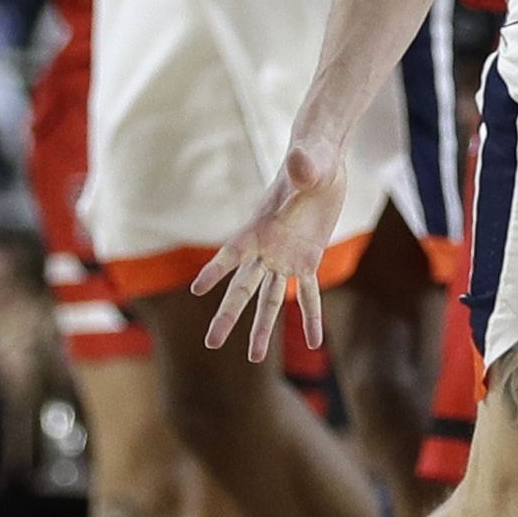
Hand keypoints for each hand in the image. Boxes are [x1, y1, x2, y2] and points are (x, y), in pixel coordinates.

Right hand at [189, 136, 346, 358]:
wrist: (320, 164)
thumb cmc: (312, 159)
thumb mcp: (311, 164)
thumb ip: (304, 167)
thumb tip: (301, 161)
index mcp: (260, 227)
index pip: (233, 252)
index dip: (216, 270)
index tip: (197, 289)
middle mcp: (267, 248)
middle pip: (242, 288)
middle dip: (228, 315)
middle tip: (211, 342)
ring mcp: (285, 258)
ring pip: (268, 299)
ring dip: (261, 328)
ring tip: (254, 358)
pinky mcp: (307, 261)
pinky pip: (308, 295)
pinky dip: (310, 317)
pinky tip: (313, 341)